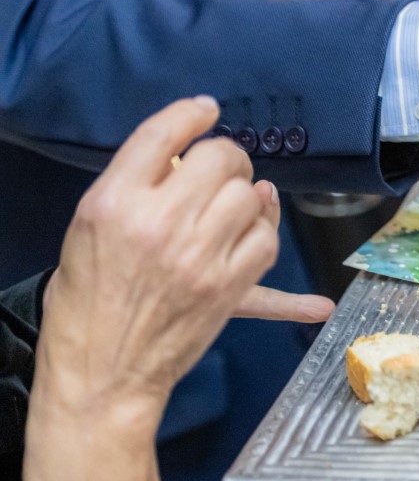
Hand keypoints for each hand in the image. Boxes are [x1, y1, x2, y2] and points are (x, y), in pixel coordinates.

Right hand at [24, 98, 325, 480]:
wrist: (103, 370)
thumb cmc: (87, 299)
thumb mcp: (89, 230)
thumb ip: (134, 190)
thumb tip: (186, 161)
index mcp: (114, 203)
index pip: (161, 135)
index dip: (191, 115)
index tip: (206, 111)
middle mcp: (160, 223)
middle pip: (219, 159)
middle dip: (227, 159)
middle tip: (223, 171)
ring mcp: (200, 257)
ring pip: (252, 198)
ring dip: (249, 197)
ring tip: (235, 206)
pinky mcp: (229, 288)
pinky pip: (268, 243)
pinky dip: (267, 235)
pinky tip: (261, 231)